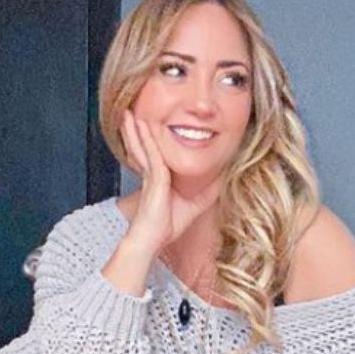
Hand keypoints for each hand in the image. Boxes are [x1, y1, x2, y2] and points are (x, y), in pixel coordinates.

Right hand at [118, 109, 221, 251]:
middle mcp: (152, 175)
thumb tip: (224, 179)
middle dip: (137, 130)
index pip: (155, 154)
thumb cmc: (166, 227)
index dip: (150, 140)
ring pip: (143, 146)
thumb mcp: (195, 205)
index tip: (148, 125)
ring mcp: (150, 175)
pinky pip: (150, 154)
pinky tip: (142, 126)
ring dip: (136, 129)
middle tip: (133, 113)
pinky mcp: (153, 178)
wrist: (152, 240)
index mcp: (158, 180)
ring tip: (129, 113)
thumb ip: (208, 192)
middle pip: (144, 146)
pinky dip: (146, 139)